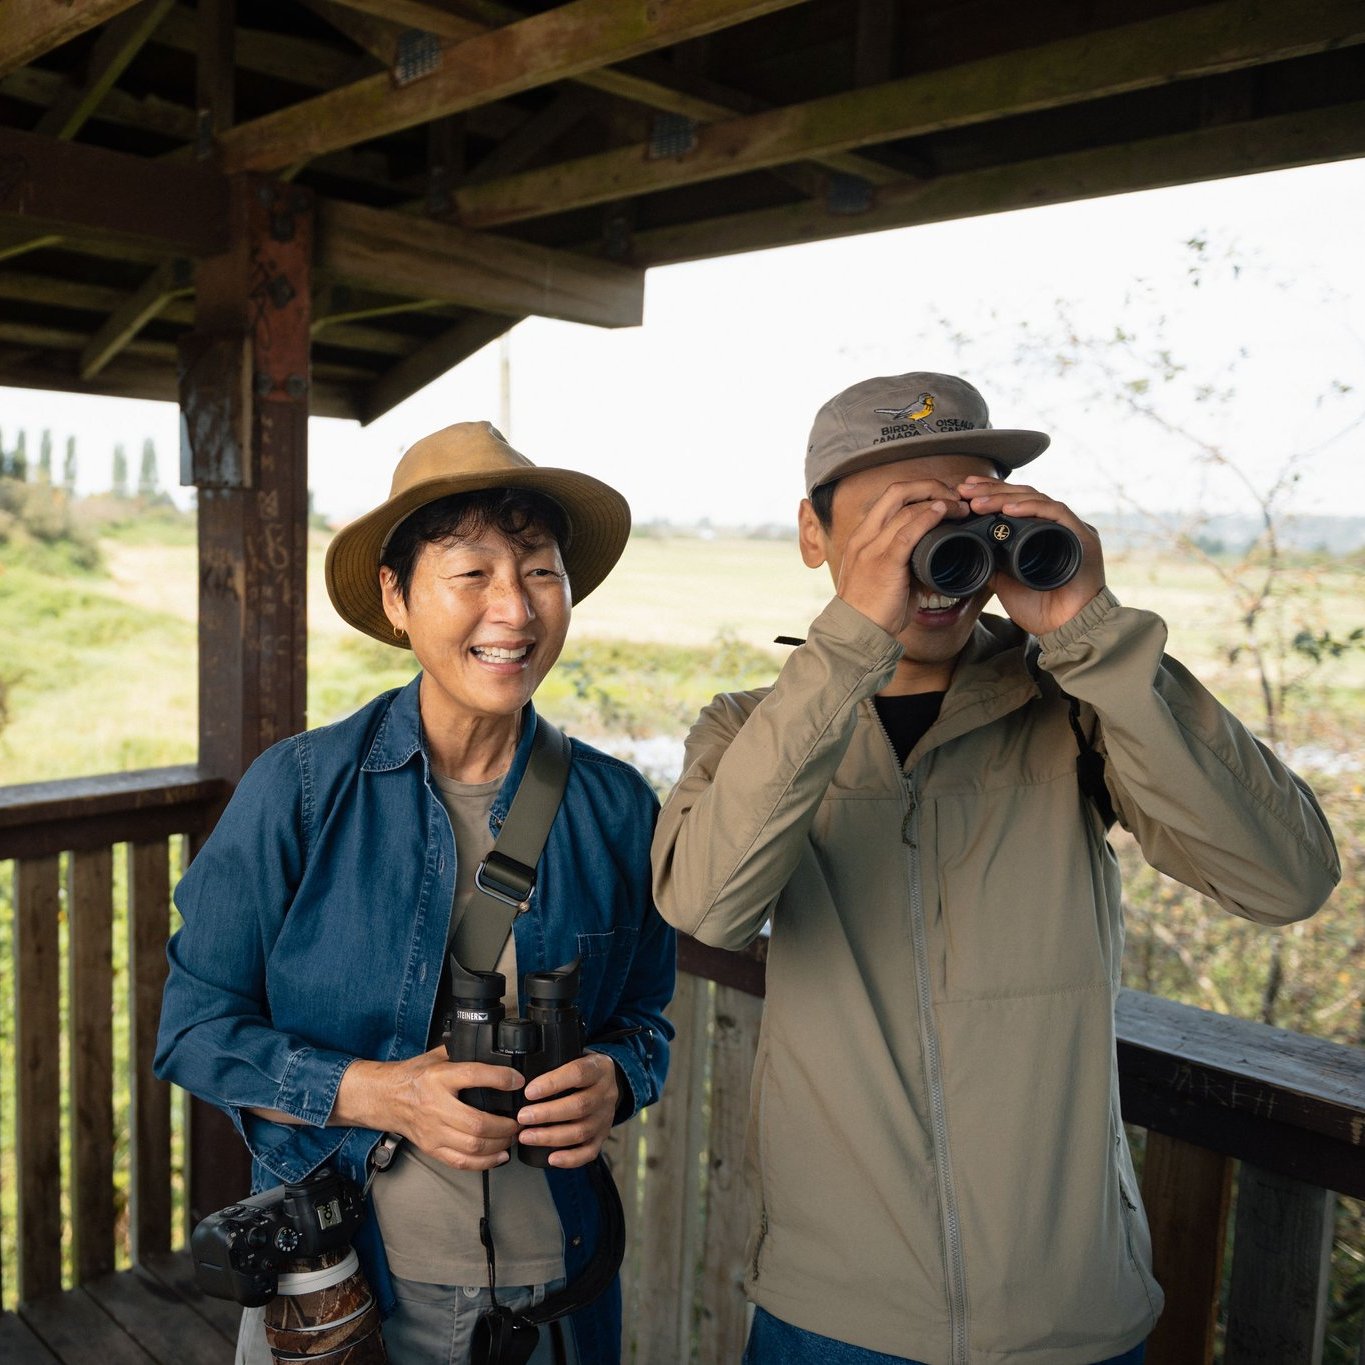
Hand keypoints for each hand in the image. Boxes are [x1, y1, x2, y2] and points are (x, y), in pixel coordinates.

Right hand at [335, 1048, 522, 1170]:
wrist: (384, 1097)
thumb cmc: (412, 1076)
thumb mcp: (435, 1056)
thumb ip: (461, 1051)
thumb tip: (491, 1047)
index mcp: (439, 1077)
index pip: (474, 1075)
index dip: (501, 1078)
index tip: (517, 1081)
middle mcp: (436, 1105)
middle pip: (476, 1122)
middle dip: (505, 1125)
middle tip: (519, 1120)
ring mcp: (433, 1131)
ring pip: (472, 1145)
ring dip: (499, 1144)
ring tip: (512, 1137)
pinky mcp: (431, 1147)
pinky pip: (461, 1162)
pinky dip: (484, 1162)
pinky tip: (499, 1156)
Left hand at [516, 1051, 619, 1168]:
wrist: (609, 1081)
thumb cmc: (582, 1070)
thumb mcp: (574, 1056)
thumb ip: (555, 1064)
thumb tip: (519, 1079)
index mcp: (599, 1068)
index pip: (578, 1073)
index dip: (552, 1083)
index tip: (529, 1092)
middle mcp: (606, 1093)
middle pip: (579, 1106)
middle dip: (546, 1114)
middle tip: (522, 1117)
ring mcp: (606, 1117)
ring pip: (581, 1131)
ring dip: (551, 1137)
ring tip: (526, 1137)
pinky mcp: (603, 1136)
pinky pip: (590, 1152)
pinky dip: (570, 1158)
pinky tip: (551, 1158)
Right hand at [830, 477, 971, 635]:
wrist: (857, 632)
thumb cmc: (874, 609)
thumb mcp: (885, 575)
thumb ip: (905, 560)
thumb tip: (937, 556)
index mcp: (863, 536)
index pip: (891, 496)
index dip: (920, 489)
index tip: (944, 497)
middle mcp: (864, 536)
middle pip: (897, 491)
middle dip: (930, 486)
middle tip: (955, 496)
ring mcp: (871, 548)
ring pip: (906, 508)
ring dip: (938, 502)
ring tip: (960, 508)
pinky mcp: (883, 563)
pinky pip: (906, 532)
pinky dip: (927, 518)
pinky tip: (942, 512)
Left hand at [957, 476, 1104, 634]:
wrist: (1066, 630)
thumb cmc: (1041, 609)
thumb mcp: (1005, 582)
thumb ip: (991, 563)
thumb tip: (967, 550)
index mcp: (1040, 532)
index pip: (1013, 502)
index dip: (989, 492)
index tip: (963, 490)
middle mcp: (1056, 525)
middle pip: (1022, 496)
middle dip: (990, 490)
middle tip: (963, 489)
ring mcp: (1070, 528)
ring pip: (1035, 499)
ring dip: (1004, 498)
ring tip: (977, 502)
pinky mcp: (1082, 535)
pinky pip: (1056, 513)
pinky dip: (1032, 508)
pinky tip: (1009, 510)